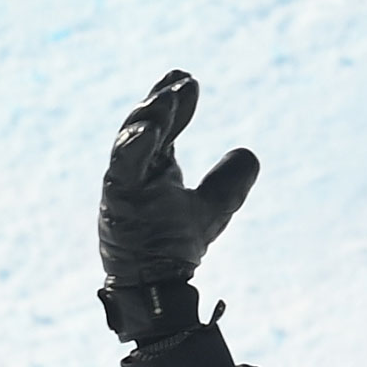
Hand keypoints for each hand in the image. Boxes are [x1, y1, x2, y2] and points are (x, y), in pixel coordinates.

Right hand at [99, 69, 259, 338]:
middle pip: (147, 124)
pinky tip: (152, 129)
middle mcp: (136, 169)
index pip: (165, 126)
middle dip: (164, 101)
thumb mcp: (212, 209)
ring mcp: (124, 182)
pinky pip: (122, 166)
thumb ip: (228, 182)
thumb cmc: (173, 246)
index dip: (178, 105)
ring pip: (132, 138)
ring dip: (151, 116)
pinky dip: (135, 145)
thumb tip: (250, 154)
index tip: (190, 82)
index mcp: (154, 166)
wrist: (156, 286)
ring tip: (170, 95)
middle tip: (181, 80)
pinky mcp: (116, 199)